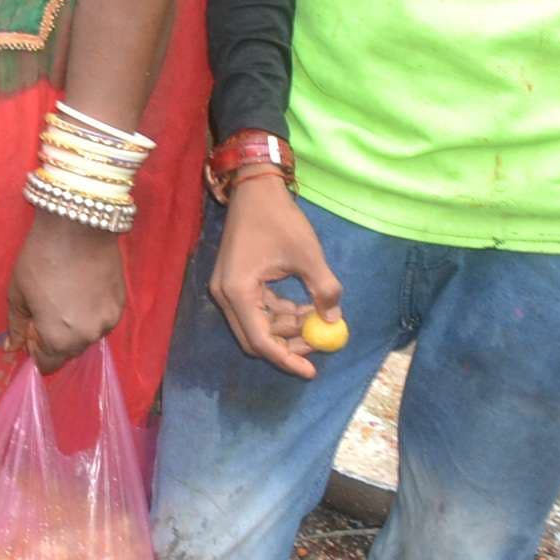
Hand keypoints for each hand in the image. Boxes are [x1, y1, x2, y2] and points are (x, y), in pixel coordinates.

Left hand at [9, 208, 127, 371]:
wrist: (77, 226)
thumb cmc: (40, 259)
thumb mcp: (17, 292)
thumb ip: (16, 325)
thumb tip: (11, 348)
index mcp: (59, 339)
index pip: (48, 364)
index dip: (36, 350)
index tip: (30, 329)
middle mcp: (88, 338)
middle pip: (69, 352)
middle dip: (55, 339)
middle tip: (45, 309)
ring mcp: (109, 321)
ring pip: (87, 336)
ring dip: (75, 327)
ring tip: (64, 297)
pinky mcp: (121, 304)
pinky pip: (102, 319)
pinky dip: (91, 313)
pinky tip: (81, 290)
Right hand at [208, 173, 340, 379]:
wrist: (254, 188)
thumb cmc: (279, 219)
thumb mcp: (308, 255)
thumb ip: (323, 290)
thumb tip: (334, 321)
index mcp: (238, 291)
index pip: (261, 340)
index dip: (287, 358)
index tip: (312, 371)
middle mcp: (225, 295)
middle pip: (255, 338)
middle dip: (287, 344)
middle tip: (319, 342)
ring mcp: (227, 288)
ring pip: (257, 325)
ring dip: (286, 328)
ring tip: (317, 316)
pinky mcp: (234, 282)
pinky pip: (256, 310)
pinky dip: (279, 313)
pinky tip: (303, 305)